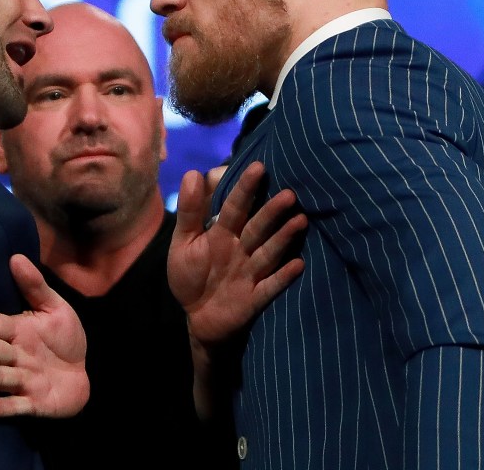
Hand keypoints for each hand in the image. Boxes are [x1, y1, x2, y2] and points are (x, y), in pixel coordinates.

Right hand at [0, 254, 88, 417]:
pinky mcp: (34, 404)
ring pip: (1, 377)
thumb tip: (16, 257)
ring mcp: (23, 381)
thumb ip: (35, 286)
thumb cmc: (64, 338)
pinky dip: (0, 406)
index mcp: (18, 331)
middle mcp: (16, 356)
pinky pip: (16, 406)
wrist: (82, 375)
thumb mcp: (55, 308)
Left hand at [169, 161, 305, 346]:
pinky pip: (270, 286)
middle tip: (289, 194)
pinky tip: (298, 264)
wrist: (197, 317)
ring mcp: (250, 273)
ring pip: (268, 253)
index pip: (235, 206)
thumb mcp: (183, 242)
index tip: (258, 167)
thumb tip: (193, 172)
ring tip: (300, 220)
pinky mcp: (254, 298)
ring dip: (283, 238)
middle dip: (271, 212)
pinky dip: (283, 277)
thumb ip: (189, 211)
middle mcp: (241, 249)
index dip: (244, 188)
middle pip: (257, 228)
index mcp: (223, 233)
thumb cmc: (191, 275)